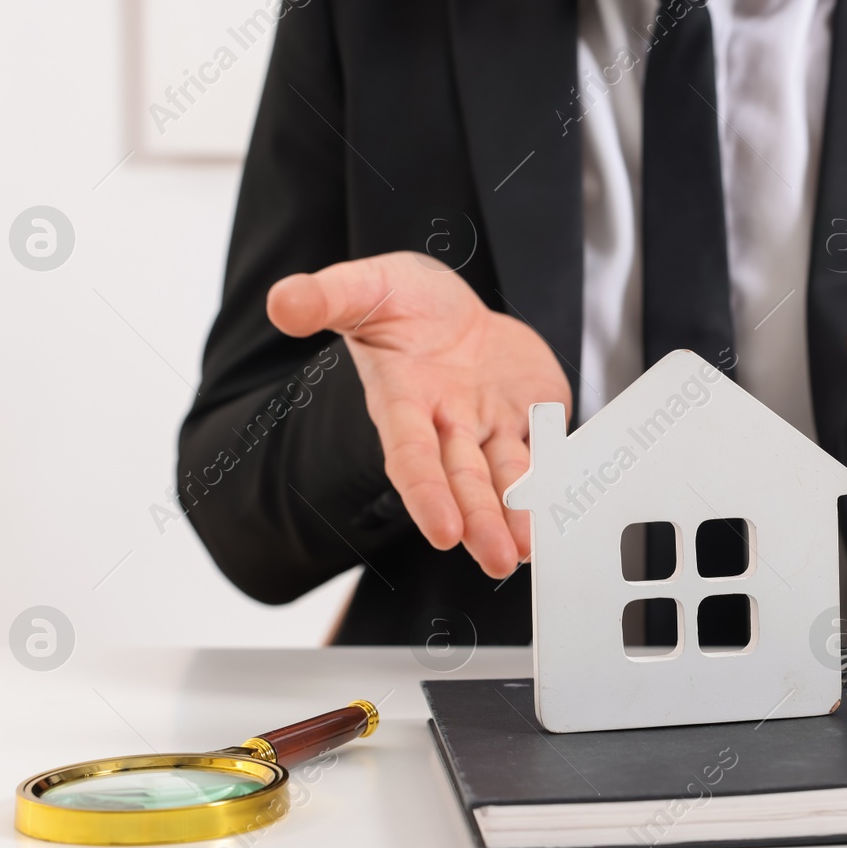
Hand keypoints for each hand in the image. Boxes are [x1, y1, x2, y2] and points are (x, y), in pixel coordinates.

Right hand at [267, 253, 570, 577]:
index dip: (426, 493)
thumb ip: (326, 297)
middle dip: (480, 521)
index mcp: (403, 400)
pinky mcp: (526, 413)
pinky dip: (555, 474)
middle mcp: (445, 422)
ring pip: (503, 476)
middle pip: (462, 479)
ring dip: (517, 513)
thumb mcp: (365, 286)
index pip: (411, 455)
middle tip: (498, 561)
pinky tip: (565, 504)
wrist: (448, 305)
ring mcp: (488, 422)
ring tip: (528, 551)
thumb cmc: (401, 302)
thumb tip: (281, 303)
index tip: (443, 532)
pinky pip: (545, 447)